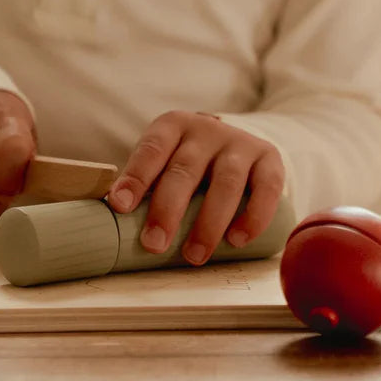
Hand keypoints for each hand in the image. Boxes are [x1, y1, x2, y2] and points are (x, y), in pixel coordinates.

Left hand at [106, 111, 283, 265]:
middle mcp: (206, 129)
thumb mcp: (166, 159)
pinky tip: (237, 241)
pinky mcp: (269, 159)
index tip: (119, 207)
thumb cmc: (189, 161)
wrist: (238, 142)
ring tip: (194, 255)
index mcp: (173, 126)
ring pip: (226, 181)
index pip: (151, 149)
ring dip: (209, 222)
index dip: (136, 177)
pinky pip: (266, 188)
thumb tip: (110, 219)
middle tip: (154, 244)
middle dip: (168, 209)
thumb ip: (147, 183)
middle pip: (185, 169)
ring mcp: (240, 142)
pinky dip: (252, 217)